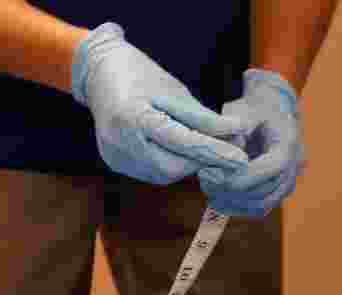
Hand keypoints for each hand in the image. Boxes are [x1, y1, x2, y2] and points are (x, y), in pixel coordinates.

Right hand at [72, 22, 249, 184]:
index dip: (215, 153)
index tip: (241, 160)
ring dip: (186, 164)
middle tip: (218, 148)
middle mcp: (120, 141)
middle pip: (173, 168)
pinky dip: (170, 164)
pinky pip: (151, 173)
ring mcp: (115, 155)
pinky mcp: (115, 163)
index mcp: (134, 117)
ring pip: (164, 175)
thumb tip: (240, 133)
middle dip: (200, 161)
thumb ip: (206, 118)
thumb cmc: (142, 76)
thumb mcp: (176, 91)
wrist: (100, 73)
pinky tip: (174, 149)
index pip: (183, 143)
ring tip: (195, 144)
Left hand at [197, 69, 305, 217]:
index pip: (271, 169)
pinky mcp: (278, 194)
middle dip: (231, 190)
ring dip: (233, 202)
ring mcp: (288, 184)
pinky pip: (259, 209)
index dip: (242, 176)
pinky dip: (237, 207)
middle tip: (204, 179)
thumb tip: (226, 150)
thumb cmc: (257, 109)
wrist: (275, 113)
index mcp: (288, 144)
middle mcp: (294, 169)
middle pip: (265, 192)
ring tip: (209, 188)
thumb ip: (236, 128)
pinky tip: (217, 197)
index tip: (213, 173)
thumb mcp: (245, 108)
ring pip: (261, 206)